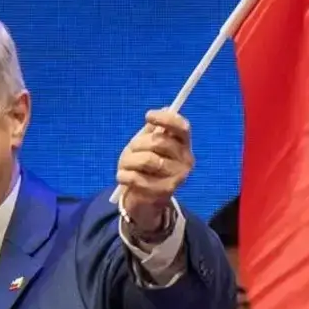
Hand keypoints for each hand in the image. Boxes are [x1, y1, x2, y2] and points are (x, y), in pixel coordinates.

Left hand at [116, 108, 194, 238]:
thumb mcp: (148, 146)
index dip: (166, 119)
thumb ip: (155, 130)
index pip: (182, 128)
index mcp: (184, 145)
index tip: (148, 115)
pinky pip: (138, 178)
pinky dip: (125, 175)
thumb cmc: (146, 168)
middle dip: (138, 143)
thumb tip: (166, 108)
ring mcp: (177, 177)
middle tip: (130, 149)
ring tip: (124, 164)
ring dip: (129, 160)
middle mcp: (186, 160)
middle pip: (160, 141)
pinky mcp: (164, 192)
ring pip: (148, 160)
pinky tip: (122, 176)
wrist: (145, 200)